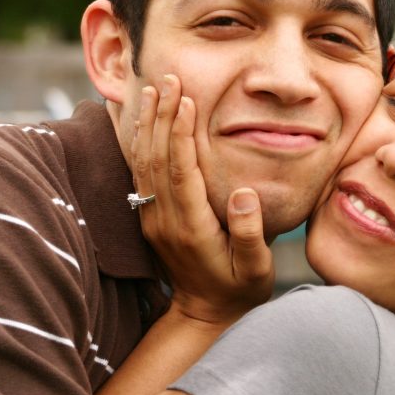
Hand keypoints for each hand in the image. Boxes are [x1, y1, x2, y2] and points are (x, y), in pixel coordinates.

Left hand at [127, 74, 273, 324]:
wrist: (204, 316)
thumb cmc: (238, 290)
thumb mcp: (255, 271)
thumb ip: (250, 234)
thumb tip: (245, 194)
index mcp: (191, 228)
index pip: (182, 171)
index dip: (181, 134)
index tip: (186, 100)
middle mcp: (165, 220)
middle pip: (158, 159)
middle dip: (161, 116)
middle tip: (168, 78)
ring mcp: (153, 218)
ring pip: (143, 163)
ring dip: (147, 124)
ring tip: (152, 89)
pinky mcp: (149, 217)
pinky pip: (140, 173)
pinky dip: (139, 142)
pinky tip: (141, 119)